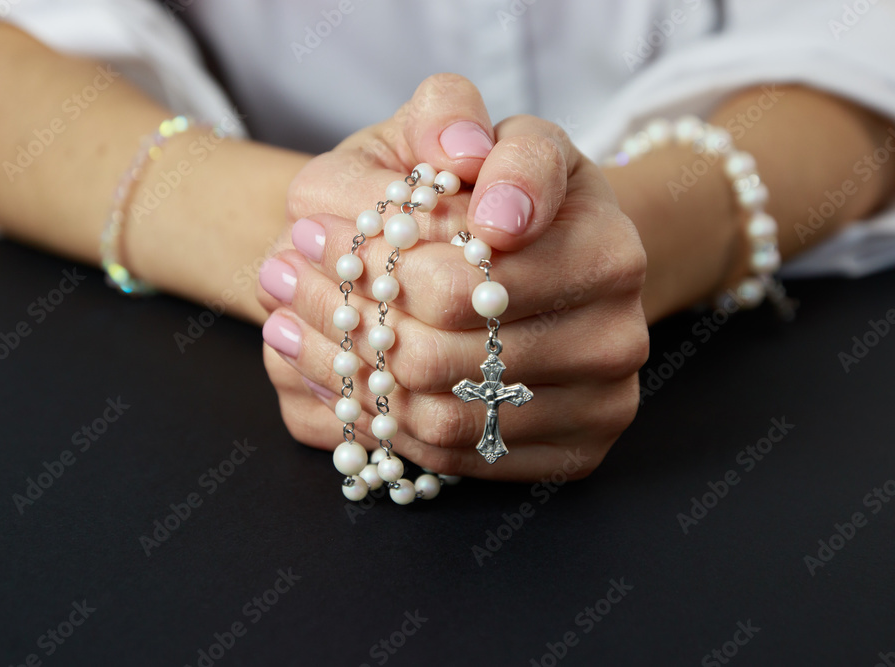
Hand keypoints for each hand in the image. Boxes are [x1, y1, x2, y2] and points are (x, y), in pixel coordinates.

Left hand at [260, 75, 647, 481]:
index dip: (370, 261)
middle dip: (341, 318)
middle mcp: (617, 338)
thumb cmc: (503, 190)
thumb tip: (459, 158)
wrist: (554, 258)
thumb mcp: (477, 128)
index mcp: (607, 250)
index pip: (459, 282)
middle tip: (277, 279)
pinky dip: (381, 423)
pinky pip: (454, 459)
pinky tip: (333, 377)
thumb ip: (456, 116)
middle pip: (441, 358)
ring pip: (439, 418)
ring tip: (285, 325)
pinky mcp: (572, 454)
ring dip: (343, 376)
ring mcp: (600, 407)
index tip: (307, 231)